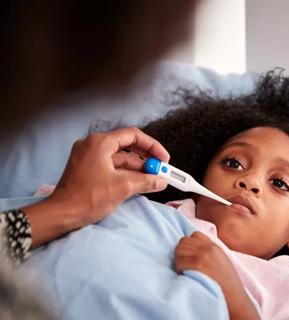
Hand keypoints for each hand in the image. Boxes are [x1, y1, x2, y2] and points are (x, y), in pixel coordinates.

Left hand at [23, 127, 169, 246]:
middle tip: (161, 169)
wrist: (61, 215)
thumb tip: (161, 180)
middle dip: (146, 159)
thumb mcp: (122, 188)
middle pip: (127, 146)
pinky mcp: (86, 168)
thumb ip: (145, 181)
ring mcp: (88, 156)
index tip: (164, 159)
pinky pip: (111, 166)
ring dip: (137, 168)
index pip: (133, 136)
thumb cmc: (88, 198)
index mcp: (100, 143)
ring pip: (119, 158)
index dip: (152, 147)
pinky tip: (138, 182)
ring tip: (153, 179)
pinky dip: (125, 173)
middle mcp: (93, 145)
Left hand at [175, 232, 258, 319]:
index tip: (189, 254)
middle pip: (184, 240)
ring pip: (179, 249)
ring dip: (178, 259)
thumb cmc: (227, 282)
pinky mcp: (197, 265)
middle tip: (184, 262)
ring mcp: (202, 255)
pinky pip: (179, 261)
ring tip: (183, 268)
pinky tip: (183, 274)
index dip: (189, 244)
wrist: (233, 295)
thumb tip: (193, 249)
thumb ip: (210, 252)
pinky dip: (178, 267)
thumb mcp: (221, 259)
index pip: (194, 234)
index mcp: (214, 246)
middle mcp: (208, 248)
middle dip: (181, 251)